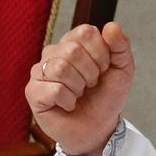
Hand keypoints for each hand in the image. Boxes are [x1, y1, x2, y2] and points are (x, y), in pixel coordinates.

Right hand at [25, 21, 134, 154]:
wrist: (99, 129)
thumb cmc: (106, 98)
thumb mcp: (123, 70)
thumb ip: (121, 47)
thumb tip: (111, 26)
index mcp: (72, 42)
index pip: (85, 32)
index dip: (101, 54)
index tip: (103, 70)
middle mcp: (53, 53)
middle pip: (72, 51)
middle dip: (91, 74)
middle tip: (90, 86)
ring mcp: (40, 72)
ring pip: (60, 68)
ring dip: (79, 88)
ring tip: (79, 95)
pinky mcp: (33, 92)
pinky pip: (53, 89)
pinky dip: (68, 101)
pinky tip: (68, 105)